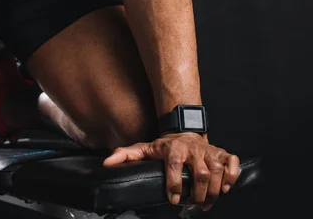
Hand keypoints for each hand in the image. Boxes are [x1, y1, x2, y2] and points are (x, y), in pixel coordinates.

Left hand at [103, 133, 239, 210]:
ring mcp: (208, 151)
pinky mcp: (221, 153)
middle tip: (192, 206)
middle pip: (199, 173)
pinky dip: (232, 176)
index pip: (174, 165)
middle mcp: (192, 149)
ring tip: (205, 204)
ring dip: (213, 191)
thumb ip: (126, 155)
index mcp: (173, 148)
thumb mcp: (144, 148)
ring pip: (216, 171)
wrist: (185, 132)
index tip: (173, 199)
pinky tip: (225, 188)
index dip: (174, 184)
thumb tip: (107, 163)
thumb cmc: (165, 146)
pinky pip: (232, 163)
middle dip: (197, 193)